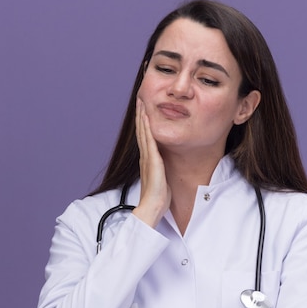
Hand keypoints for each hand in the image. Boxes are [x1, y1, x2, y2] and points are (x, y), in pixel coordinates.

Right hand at [133, 98, 170, 227]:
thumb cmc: (158, 199)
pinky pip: (148, 141)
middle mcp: (145, 157)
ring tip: (141, 102)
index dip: (143, 124)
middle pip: (142, 131)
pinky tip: (146, 117)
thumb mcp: (162, 181)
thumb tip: (166, 171)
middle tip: (140, 99)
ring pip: (143, 132)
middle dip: (141, 115)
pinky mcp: (152, 161)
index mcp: (148, 161)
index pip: (145, 138)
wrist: (152, 208)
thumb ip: (162, 173)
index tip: (144, 111)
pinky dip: (146, 128)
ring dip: (142, 117)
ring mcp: (147, 158)